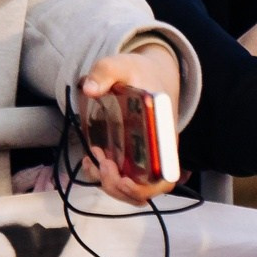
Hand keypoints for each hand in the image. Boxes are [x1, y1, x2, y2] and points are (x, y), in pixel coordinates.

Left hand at [79, 44, 181, 204]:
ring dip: (108, 184)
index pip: (166, 177)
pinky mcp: (130, 158)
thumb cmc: (140, 73)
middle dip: (117, 186)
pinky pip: (120, 180)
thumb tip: (89, 89)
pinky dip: (102, 177)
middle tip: (102, 164)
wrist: (148, 74)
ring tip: (95, 160)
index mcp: (164, 137)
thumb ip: (106, 71)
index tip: (123, 179)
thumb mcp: (123, 66)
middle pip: (144, 190)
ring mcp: (143, 158)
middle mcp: (157, 154)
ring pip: (130, 190)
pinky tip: (91, 160)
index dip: (146, 187)